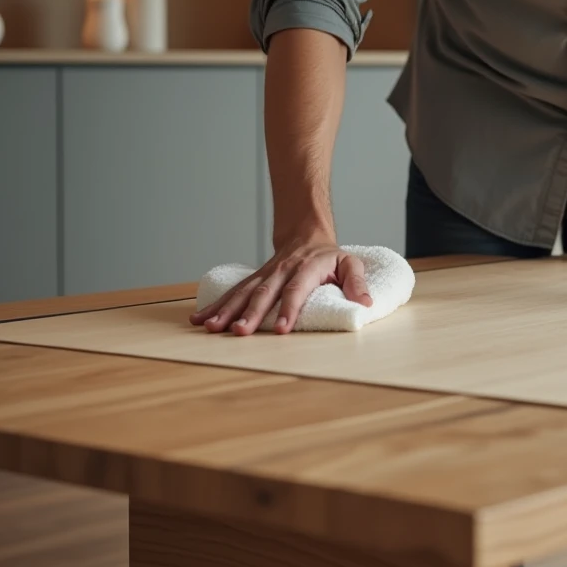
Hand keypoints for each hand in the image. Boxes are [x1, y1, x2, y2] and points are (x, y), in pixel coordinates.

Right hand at [189, 233, 372, 335]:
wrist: (306, 233)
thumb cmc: (330, 256)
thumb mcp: (350, 264)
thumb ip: (357, 282)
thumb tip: (366, 304)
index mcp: (306, 268)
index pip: (296, 290)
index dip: (288, 309)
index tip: (280, 329)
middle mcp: (281, 270)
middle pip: (264, 293)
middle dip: (249, 314)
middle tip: (238, 332)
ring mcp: (265, 274)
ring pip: (244, 292)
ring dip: (227, 310)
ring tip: (212, 328)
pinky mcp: (254, 279)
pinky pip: (234, 292)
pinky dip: (216, 306)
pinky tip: (199, 319)